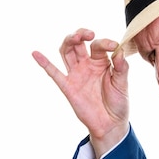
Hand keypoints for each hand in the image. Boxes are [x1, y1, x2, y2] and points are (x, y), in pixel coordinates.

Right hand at [32, 28, 128, 158]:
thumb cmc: (118, 103)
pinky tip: (36, 53)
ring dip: (68, 42)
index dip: (105, 43)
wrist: (110, 124)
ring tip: (76, 37)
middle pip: (78, 44)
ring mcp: (76, 75)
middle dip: (82, 35)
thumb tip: (119, 51)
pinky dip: (44, 63)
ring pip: (66, 52)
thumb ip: (122, 67)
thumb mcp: (122, 84)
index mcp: (101, 62)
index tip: (113, 46)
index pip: (98, 46)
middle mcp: (87, 65)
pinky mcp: (68, 86)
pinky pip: (54, 73)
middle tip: (89, 34)